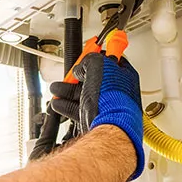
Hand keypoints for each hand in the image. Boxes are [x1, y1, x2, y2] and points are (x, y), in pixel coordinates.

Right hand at [48, 53, 144, 179]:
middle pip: (96, 78)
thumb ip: (89, 61)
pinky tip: (59, 104)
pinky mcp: (97, 120)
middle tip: (69, 74)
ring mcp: (108, 107)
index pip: (113, 60)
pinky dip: (67, 106)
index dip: (98, 55)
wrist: (109, 129)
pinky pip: (80, 110)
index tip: (89, 52)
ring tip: (56, 89)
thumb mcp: (98, 66)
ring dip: (68, 90)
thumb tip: (82, 68)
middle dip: (78, 76)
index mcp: (124, 76)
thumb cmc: (111, 99)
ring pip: (85, 95)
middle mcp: (118, 92)